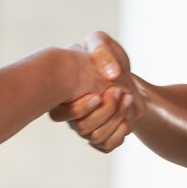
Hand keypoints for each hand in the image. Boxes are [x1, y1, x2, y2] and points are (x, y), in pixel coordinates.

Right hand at [50, 31, 140, 151]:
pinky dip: (120, 131)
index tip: (98, 94)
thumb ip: (100, 49)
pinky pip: (107, 145)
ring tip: (127, 97)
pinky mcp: (103, 134)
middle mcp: (71, 114)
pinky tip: (127, 114)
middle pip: (82, 128)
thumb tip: (110, 75)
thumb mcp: (100, 42)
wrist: (123, 73)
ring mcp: (86, 126)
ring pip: (96, 137)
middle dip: (105, 111)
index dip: (79, 108)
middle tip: (118, 90)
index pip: (59, 114)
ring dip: (116, 117)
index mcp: (62, 95)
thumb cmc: (105, 57)